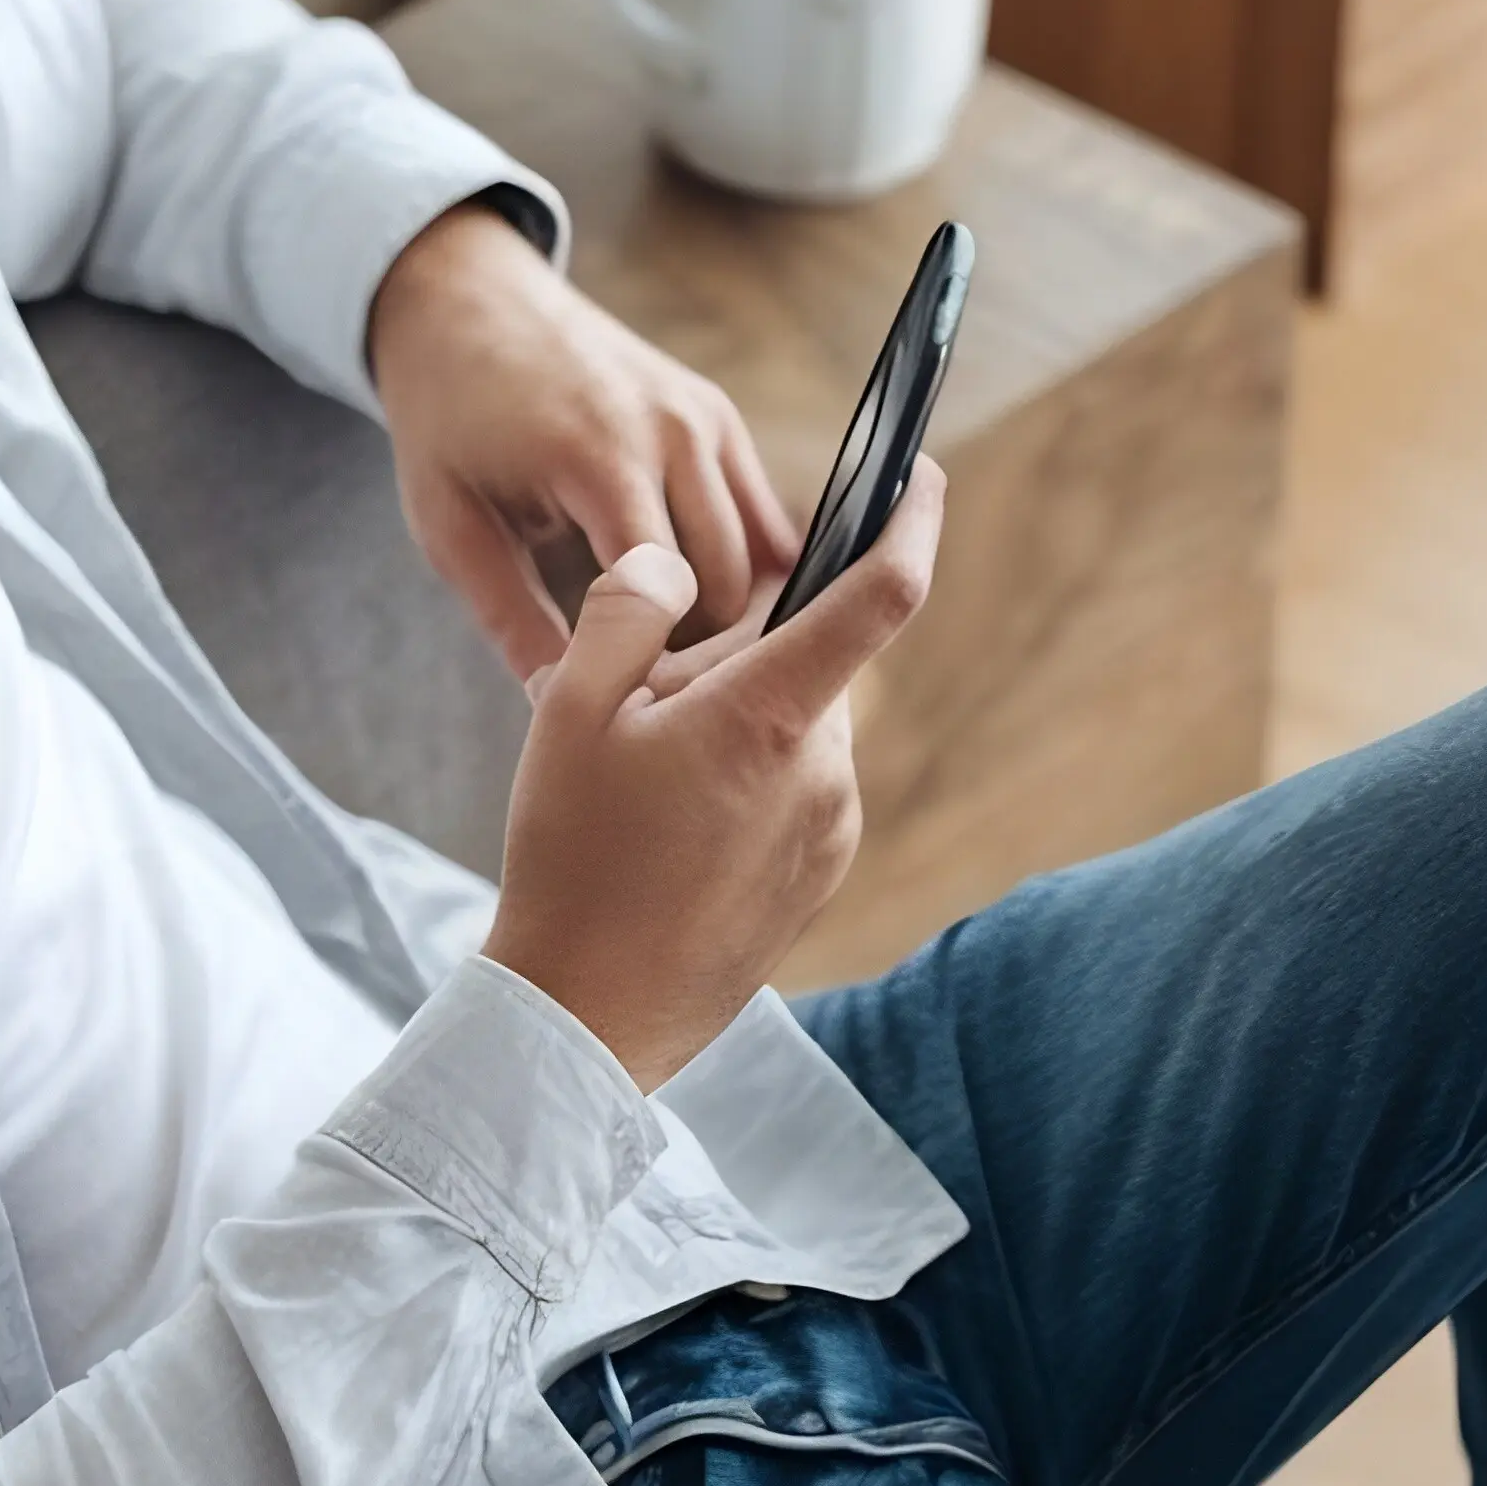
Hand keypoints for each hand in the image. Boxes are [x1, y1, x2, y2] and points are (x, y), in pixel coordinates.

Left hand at [367, 202, 793, 671]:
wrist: (470, 306)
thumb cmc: (448, 420)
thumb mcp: (448, 523)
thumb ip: (508, 616)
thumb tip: (560, 703)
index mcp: (598, 457)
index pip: (668, 594)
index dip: (650, 663)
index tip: (617, 705)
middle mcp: (671, 431)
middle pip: (731, 584)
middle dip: (695, 647)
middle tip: (643, 692)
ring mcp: (705, 418)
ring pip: (762, 555)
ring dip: (726, 611)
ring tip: (663, 650)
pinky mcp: (720, 416)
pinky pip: (762, 514)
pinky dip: (742, 566)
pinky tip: (692, 604)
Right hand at [485, 462, 944, 1087]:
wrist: (588, 1015)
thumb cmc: (571, 859)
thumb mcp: (567, 709)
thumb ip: (628, 607)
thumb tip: (676, 565)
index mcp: (768, 716)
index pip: (881, 594)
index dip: (911, 520)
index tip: (919, 470)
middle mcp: (823, 768)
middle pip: (802, 661)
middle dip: (732, 655)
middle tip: (640, 702)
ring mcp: (830, 827)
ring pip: (793, 725)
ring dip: (733, 721)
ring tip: (643, 783)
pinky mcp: (820, 872)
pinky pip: (794, 786)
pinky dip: (742, 777)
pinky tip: (668, 829)